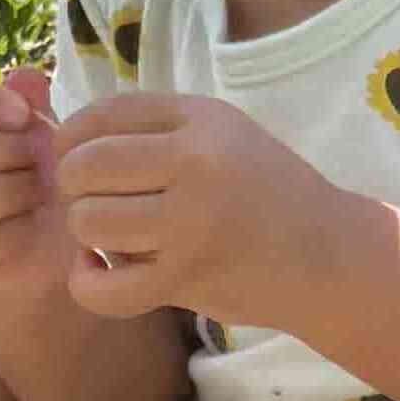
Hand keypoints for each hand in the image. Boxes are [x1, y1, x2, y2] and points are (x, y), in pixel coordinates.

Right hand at [0, 64, 68, 309]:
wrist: (44, 243)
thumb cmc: (33, 173)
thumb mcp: (40, 133)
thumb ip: (32, 105)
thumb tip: (28, 76)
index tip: (21, 114)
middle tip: (36, 158)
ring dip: (6, 189)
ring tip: (36, 190)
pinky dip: (5, 227)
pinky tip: (25, 222)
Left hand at [51, 87, 351, 331]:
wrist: (331, 257)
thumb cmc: (270, 194)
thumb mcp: (227, 135)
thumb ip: (159, 129)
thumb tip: (68, 136)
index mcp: (203, 119)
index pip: (105, 113)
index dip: (72, 137)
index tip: (78, 157)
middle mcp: (196, 163)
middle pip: (85, 166)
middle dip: (76, 186)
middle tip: (97, 201)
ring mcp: (192, 223)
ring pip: (88, 222)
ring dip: (88, 233)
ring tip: (113, 236)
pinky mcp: (188, 278)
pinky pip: (102, 287)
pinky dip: (88, 282)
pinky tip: (101, 270)